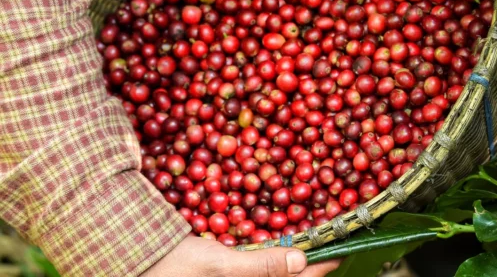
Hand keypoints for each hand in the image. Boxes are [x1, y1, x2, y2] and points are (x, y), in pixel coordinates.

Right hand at [142, 236, 341, 276]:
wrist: (134, 261)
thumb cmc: (173, 266)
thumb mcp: (220, 265)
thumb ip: (262, 266)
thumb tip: (300, 259)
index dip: (320, 268)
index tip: (340, 251)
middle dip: (308, 267)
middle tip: (332, 246)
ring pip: (274, 275)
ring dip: (293, 263)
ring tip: (313, 245)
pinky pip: (258, 271)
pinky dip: (273, 261)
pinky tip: (281, 248)